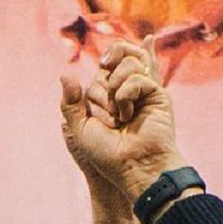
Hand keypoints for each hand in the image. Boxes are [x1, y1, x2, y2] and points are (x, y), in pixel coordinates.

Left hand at [59, 39, 188, 201]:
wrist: (133, 167)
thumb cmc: (108, 154)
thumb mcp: (80, 128)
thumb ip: (70, 102)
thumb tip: (65, 73)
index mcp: (109, 97)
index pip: (102, 69)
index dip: (93, 90)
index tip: (97, 117)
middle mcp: (127, 90)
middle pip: (116, 56)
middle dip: (104, 81)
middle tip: (108, 110)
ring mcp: (143, 90)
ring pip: (128, 61)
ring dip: (115, 87)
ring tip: (121, 115)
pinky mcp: (157, 93)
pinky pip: (137, 76)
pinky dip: (126, 94)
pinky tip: (129, 115)